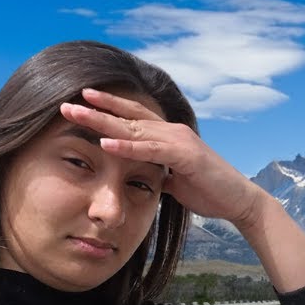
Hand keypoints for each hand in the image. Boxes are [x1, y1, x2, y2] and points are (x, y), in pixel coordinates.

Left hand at [60, 89, 270, 231]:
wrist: (239, 201)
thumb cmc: (210, 192)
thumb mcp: (176, 183)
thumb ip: (159, 174)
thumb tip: (144, 177)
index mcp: (169, 136)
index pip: (133, 116)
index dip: (107, 107)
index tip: (80, 102)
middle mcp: (172, 131)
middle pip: (128, 115)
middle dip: (96, 108)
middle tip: (66, 102)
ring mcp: (179, 140)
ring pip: (134, 127)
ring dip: (102, 120)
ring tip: (76, 113)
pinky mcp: (185, 155)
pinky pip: (150, 149)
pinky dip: (127, 145)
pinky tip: (105, 142)